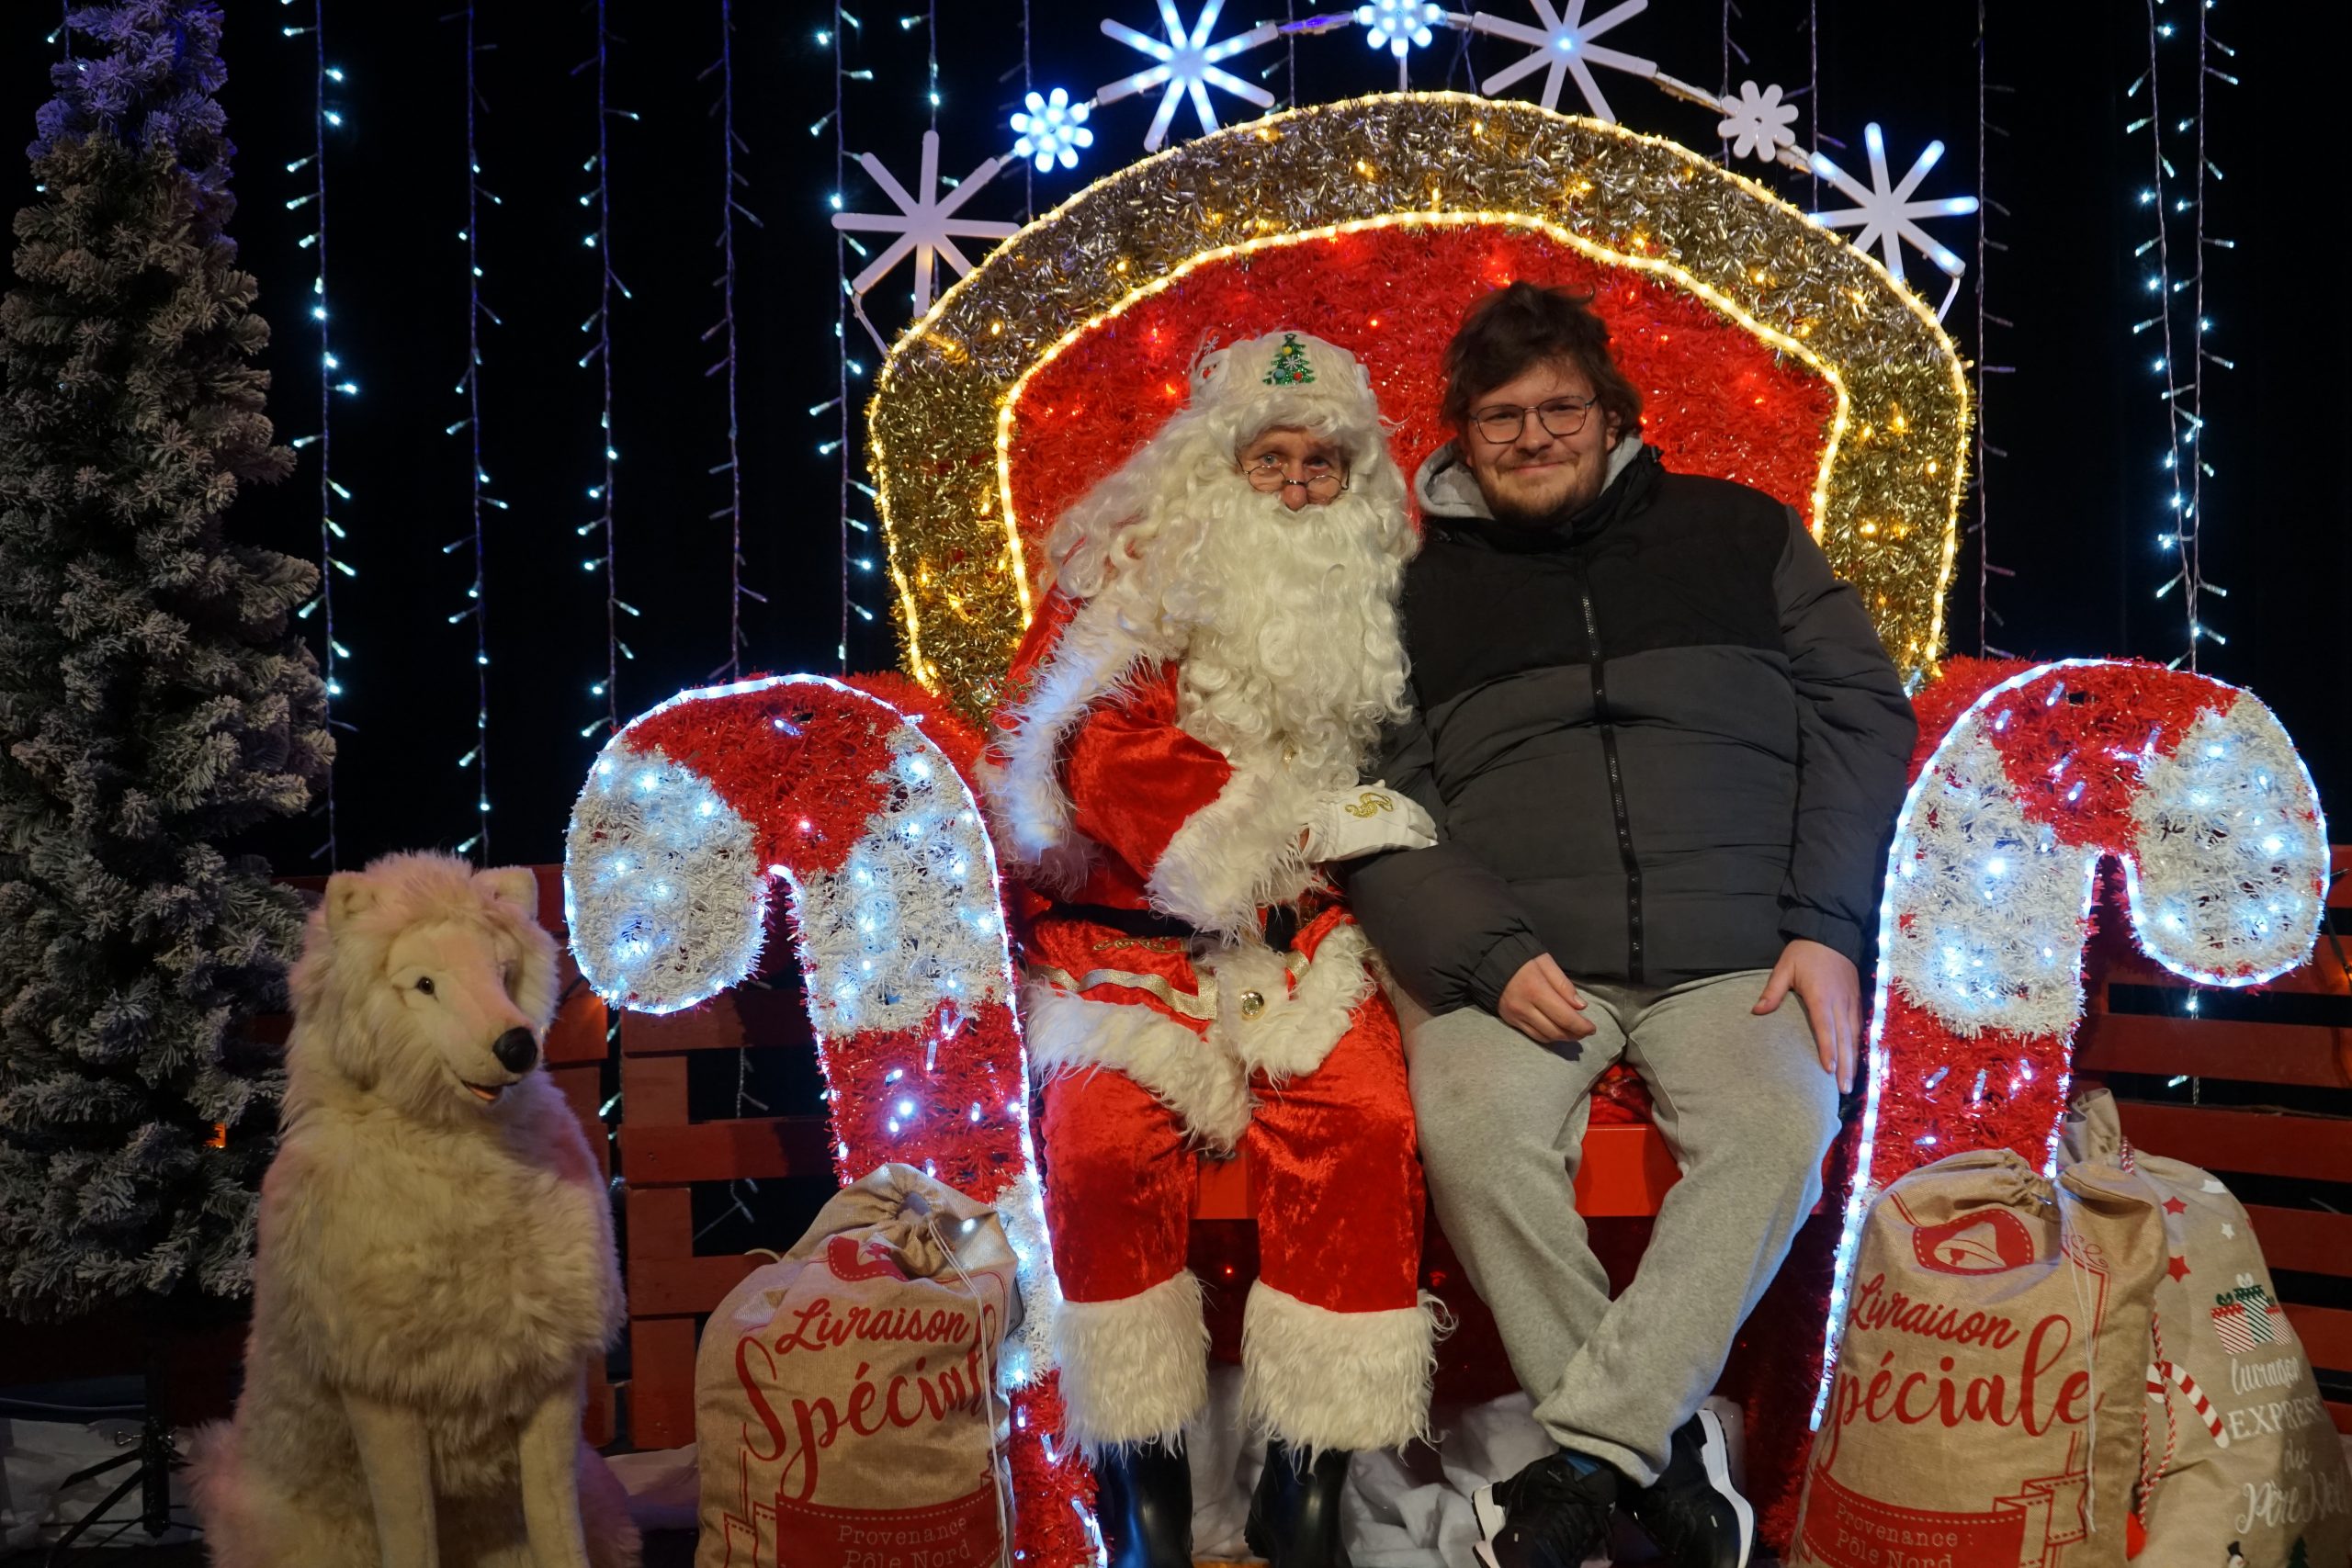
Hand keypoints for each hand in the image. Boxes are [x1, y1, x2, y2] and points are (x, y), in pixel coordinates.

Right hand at [1300, 783, 1437, 863]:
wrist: (1331, 825)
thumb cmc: (1338, 809)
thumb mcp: (1357, 793)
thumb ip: (1373, 789)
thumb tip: (1383, 782)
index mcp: (1385, 794)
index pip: (1408, 802)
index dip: (1417, 811)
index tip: (1421, 816)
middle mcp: (1396, 805)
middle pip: (1418, 814)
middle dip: (1426, 822)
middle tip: (1432, 829)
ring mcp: (1399, 820)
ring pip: (1422, 826)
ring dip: (1429, 832)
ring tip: (1433, 838)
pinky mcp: (1397, 837)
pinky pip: (1417, 840)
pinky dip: (1426, 843)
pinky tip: (1431, 846)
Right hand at [1498, 954, 1594, 1042]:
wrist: (1489, 961)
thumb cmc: (1521, 958)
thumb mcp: (1545, 962)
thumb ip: (1563, 984)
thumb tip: (1581, 1006)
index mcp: (1536, 990)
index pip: (1565, 1016)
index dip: (1581, 1026)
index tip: (1592, 1028)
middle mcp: (1525, 1007)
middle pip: (1556, 1031)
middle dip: (1575, 1034)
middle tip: (1585, 1031)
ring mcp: (1516, 1016)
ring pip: (1545, 1036)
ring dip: (1562, 1037)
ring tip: (1573, 1032)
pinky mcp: (1509, 1020)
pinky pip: (1533, 1035)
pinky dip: (1548, 1036)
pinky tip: (1556, 1030)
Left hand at [1755, 938, 1860, 1093]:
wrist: (1831, 932)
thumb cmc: (1805, 952)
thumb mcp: (1784, 967)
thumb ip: (1773, 991)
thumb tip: (1757, 1011)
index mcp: (1821, 995)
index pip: (1825, 1027)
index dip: (1828, 1049)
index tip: (1828, 1070)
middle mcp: (1840, 1002)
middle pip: (1844, 1038)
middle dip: (1845, 1065)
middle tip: (1843, 1089)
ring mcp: (1851, 1001)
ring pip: (1855, 1036)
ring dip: (1854, 1060)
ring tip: (1851, 1082)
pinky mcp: (1857, 1000)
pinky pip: (1860, 1027)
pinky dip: (1859, 1045)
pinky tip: (1857, 1060)